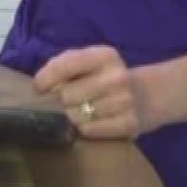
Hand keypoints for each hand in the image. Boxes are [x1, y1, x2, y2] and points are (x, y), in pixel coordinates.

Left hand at [32, 45, 153, 140]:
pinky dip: (83, 129)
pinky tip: (88, 123)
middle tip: (62, 103)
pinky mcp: (129, 124)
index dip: (44, 79)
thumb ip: (63, 66)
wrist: (148, 96)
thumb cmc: (105, 77)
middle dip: (58, 102)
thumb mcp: (89, 62)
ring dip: (70, 117)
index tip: (39, 89)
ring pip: (76, 116)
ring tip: (77, 112)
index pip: (64, 65)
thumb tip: (39, 88)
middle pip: (66, 95)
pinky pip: (89, 130)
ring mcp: (125, 101)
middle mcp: (117, 76)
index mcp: (105, 55)